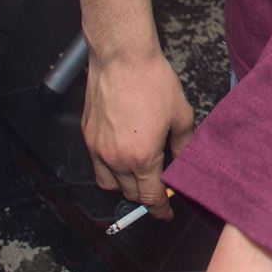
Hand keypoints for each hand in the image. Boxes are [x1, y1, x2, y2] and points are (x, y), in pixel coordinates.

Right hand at [82, 47, 195, 216]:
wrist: (122, 58)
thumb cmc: (152, 81)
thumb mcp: (180, 113)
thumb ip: (183, 143)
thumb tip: (184, 160)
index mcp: (142, 157)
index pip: (150, 197)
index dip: (160, 209)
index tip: (166, 213)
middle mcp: (116, 158)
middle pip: (130, 193)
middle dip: (146, 195)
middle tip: (160, 186)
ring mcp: (98, 149)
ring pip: (110, 183)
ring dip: (125, 185)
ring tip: (140, 173)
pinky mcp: (87, 136)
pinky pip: (97, 166)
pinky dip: (109, 170)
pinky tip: (123, 156)